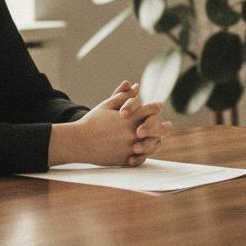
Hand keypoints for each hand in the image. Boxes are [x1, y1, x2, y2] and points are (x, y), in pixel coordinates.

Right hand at [48, 82, 166, 166]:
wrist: (78, 142)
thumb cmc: (92, 121)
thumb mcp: (107, 105)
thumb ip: (123, 96)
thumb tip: (135, 85)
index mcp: (129, 117)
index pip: (151, 110)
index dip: (156, 107)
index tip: (158, 107)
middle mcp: (132, 132)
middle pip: (157, 128)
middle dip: (163, 126)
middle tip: (168, 126)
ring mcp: (130, 147)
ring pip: (152, 145)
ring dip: (156, 141)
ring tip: (158, 139)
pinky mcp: (124, 159)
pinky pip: (141, 159)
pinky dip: (145, 155)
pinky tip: (146, 151)